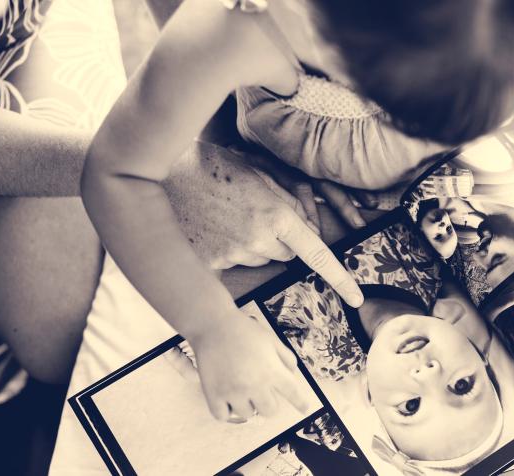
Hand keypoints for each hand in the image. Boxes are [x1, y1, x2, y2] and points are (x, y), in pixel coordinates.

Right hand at [164, 141, 362, 305]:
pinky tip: (213, 229)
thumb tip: (308, 224)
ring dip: (255, 243)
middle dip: (283, 239)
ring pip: (261, 258)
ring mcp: (233, 255)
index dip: (340, 278)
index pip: (317, 253)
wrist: (157, 177)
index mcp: (276, 214)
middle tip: (257, 213)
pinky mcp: (211, 265)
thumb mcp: (256, 171)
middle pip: (287, 253)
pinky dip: (230, 250)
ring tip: (229, 215)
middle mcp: (258, 239)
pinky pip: (234, 264)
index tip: (356, 297)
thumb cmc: (210, 166)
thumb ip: (288, 197)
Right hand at [191, 311, 309, 420]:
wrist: (214, 325)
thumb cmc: (244, 330)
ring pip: (247, 414)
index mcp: (271, 371)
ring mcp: (233, 392)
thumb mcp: (271, 340)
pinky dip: (226, 411)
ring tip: (240, 388)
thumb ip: (286, 357)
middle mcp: (255, 385)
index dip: (300, 403)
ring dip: (247, 405)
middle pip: (270, 411)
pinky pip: (223, 416)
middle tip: (260, 392)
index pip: (292, 393)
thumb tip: (292, 374)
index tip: (304, 409)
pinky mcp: (214, 395)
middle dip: (268, 403)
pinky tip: (227, 399)